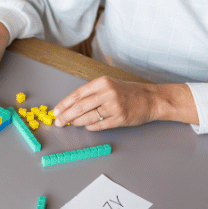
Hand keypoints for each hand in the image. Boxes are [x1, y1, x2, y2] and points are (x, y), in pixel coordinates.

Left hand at [53, 76, 198, 129]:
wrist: (151, 99)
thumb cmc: (128, 92)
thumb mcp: (109, 85)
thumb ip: (92, 93)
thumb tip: (71, 105)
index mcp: (102, 82)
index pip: (77, 94)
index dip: (64, 104)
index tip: (56, 111)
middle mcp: (107, 93)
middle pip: (80, 107)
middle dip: (66, 115)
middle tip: (58, 122)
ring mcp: (114, 106)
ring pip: (88, 117)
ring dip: (77, 122)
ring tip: (71, 124)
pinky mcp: (120, 118)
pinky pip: (99, 125)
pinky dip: (90, 126)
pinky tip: (87, 126)